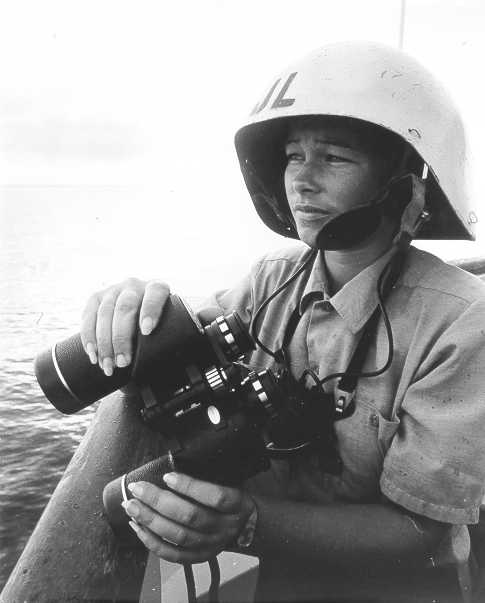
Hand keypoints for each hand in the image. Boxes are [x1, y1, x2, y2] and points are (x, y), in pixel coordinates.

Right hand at [80, 278, 169, 375]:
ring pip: (105, 313)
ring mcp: (113, 289)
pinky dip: (89, 337)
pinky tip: (93, 353)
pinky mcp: (96, 298)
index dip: (150, 311)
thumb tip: (186, 351)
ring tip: (107, 366)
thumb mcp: (169, 322)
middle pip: (125, 308)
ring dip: (104, 343)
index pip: (155, 294)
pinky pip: (88, 316)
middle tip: (123, 363)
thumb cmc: (158, 323)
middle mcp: (134, 285)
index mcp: (157, 287)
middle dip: (122, 338)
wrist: (138, 309)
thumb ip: (176, 331)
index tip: (147, 331)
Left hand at [122, 473, 255, 563]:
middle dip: (159, 502)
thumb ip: (211, 475)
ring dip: (150, 520)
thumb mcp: (233, 481)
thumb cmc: (234, 499)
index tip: (167, 476)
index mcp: (237, 504)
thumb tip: (174, 464)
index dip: (190, 487)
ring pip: (178, 536)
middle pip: (191, 517)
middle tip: (138, 489)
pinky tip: (138, 527)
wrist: (248, 527)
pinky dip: (152, 542)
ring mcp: (212, 544)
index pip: (215, 497)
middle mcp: (224, 527)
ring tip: (131, 505)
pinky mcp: (199, 557)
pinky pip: (173, 554)